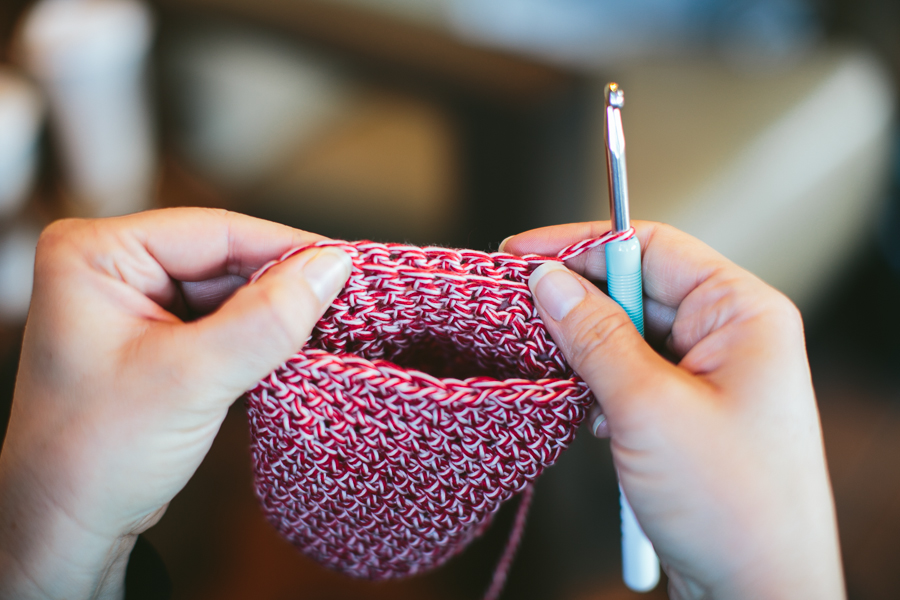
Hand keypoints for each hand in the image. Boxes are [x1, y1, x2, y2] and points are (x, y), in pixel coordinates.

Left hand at [0, 208, 350, 599]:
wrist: (67, 526)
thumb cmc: (95, 455)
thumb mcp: (190, 379)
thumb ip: (265, 321)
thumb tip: (331, 269)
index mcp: (97, 254)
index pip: (214, 231)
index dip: (285, 248)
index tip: (346, 267)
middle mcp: (114, 266)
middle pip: (226, 258)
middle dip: (282, 286)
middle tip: (344, 308)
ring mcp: (137, 302)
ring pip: (232, 290)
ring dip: (274, 314)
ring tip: (323, 333)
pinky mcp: (159, 336)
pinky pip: (225, 319)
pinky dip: (260, 336)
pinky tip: (291, 350)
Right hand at [502, 221, 843, 599]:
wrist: (758, 593)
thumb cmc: (731, 504)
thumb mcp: (648, 407)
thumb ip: (593, 334)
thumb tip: (547, 281)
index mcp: (742, 313)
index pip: (652, 247)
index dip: (582, 244)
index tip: (521, 253)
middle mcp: (731, 335)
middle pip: (637, 288)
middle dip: (578, 299)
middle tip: (517, 307)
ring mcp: (711, 375)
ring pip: (629, 333)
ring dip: (586, 347)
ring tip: (548, 364)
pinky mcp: (690, 411)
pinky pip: (633, 373)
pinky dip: (600, 384)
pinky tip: (587, 411)